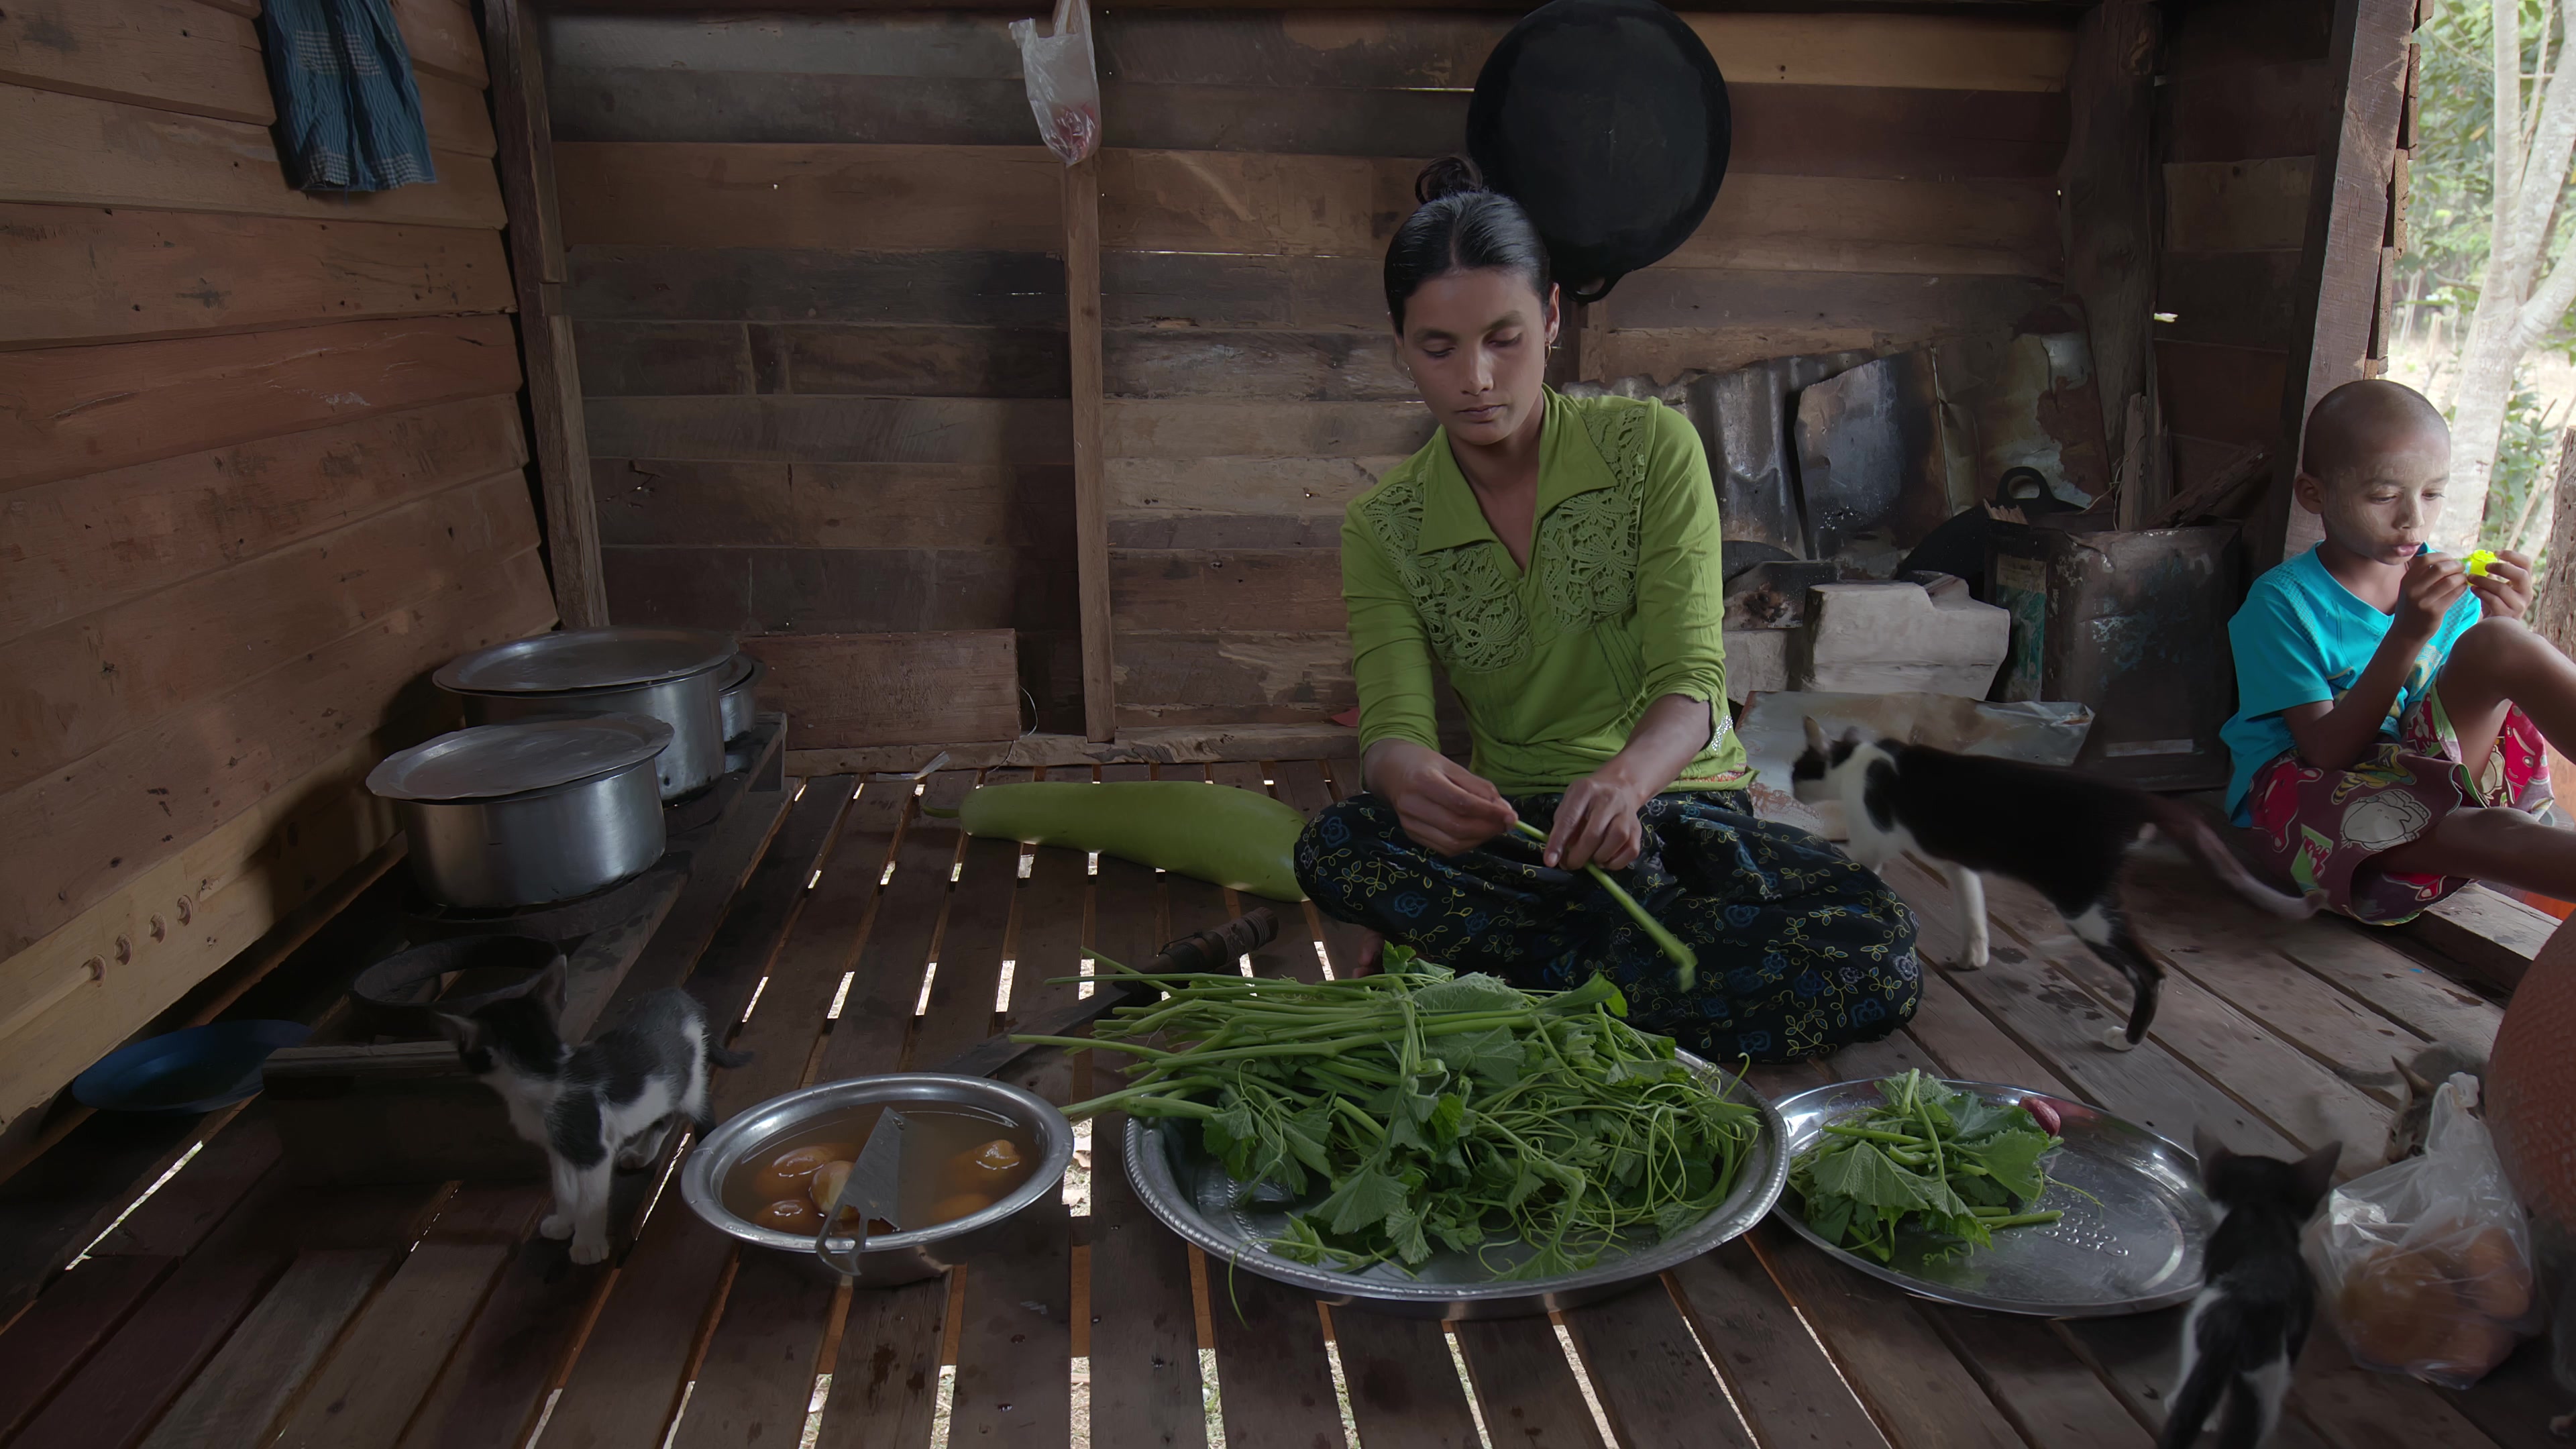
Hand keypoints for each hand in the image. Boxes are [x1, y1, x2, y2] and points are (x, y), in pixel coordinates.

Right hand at [1373, 743, 1515, 855]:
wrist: (1392, 771)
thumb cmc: (1426, 765)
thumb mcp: (1454, 767)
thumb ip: (1480, 789)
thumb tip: (1506, 812)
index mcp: (1423, 780)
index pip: (1461, 803)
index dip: (1489, 813)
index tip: (1511, 817)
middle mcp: (1412, 804)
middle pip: (1457, 826)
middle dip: (1487, 829)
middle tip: (1505, 824)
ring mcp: (1409, 823)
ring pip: (1452, 843)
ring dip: (1479, 840)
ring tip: (1492, 828)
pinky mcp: (1411, 835)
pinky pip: (1444, 849)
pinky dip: (1466, 845)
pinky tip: (1475, 834)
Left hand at [1546, 769, 1647, 871]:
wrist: (1620, 788)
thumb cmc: (1588, 799)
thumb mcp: (1570, 803)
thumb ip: (1562, 826)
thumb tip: (1558, 855)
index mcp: (1585, 790)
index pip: (1569, 819)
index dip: (1558, 843)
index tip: (1550, 861)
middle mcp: (1609, 799)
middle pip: (1594, 834)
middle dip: (1578, 856)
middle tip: (1570, 864)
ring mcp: (1626, 813)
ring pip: (1616, 840)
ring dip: (1599, 857)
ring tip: (1590, 859)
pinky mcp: (1638, 828)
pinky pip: (1630, 851)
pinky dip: (1616, 862)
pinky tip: (1605, 859)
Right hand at [2396, 551, 2470, 640]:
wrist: (2406, 633)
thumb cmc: (2412, 607)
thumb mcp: (2410, 589)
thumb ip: (2423, 575)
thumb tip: (2448, 561)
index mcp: (2407, 580)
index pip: (2426, 559)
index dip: (2442, 556)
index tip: (2451, 559)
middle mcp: (2413, 589)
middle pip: (2440, 569)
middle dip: (2455, 565)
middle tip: (2461, 568)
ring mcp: (2423, 601)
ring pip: (2450, 581)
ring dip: (2461, 577)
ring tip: (2463, 579)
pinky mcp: (2435, 611)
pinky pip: (2454, 594)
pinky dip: (2462, 588)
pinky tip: (2463, 588)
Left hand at [2467, 548, 2533, 619]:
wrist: (2493, 627)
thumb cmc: (2494, 603)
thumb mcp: (2496, 587)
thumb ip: (2493, 574)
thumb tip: (2479, 559)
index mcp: (2524, 583)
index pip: (2526, 564)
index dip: (2512, 555)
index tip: (2496, 552)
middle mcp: (2526, 594)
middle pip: (2520, 575)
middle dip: (2501, 568)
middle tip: (2485, 566)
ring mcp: (2519, 606)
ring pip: (2502, 589)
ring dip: (2483, 581)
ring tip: (2470, 578)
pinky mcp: (2507, 616)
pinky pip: (2493, 601)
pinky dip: (2481, 593)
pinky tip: (2473, 589)